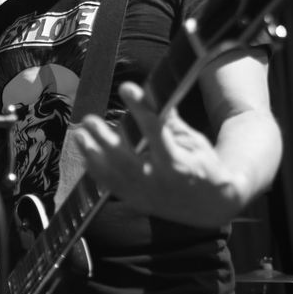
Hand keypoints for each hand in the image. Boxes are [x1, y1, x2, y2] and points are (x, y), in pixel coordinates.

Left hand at [75, 81, 242, 227]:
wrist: (212, 206)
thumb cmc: (205, 167)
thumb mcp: (195, 141)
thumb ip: (171, 121)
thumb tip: (153, 92)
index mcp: (176, 162)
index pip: (155, 131)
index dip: (140, 108)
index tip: (126, 87)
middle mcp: (158, 180)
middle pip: (124, 159)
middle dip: (103, 139)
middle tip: (89, 119)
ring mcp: (144, 194)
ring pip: (111, 175)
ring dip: (92, 154)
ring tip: (80, 135)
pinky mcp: (136, 201)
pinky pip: (110, 186)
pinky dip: (95, 169)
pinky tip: (86, 153)